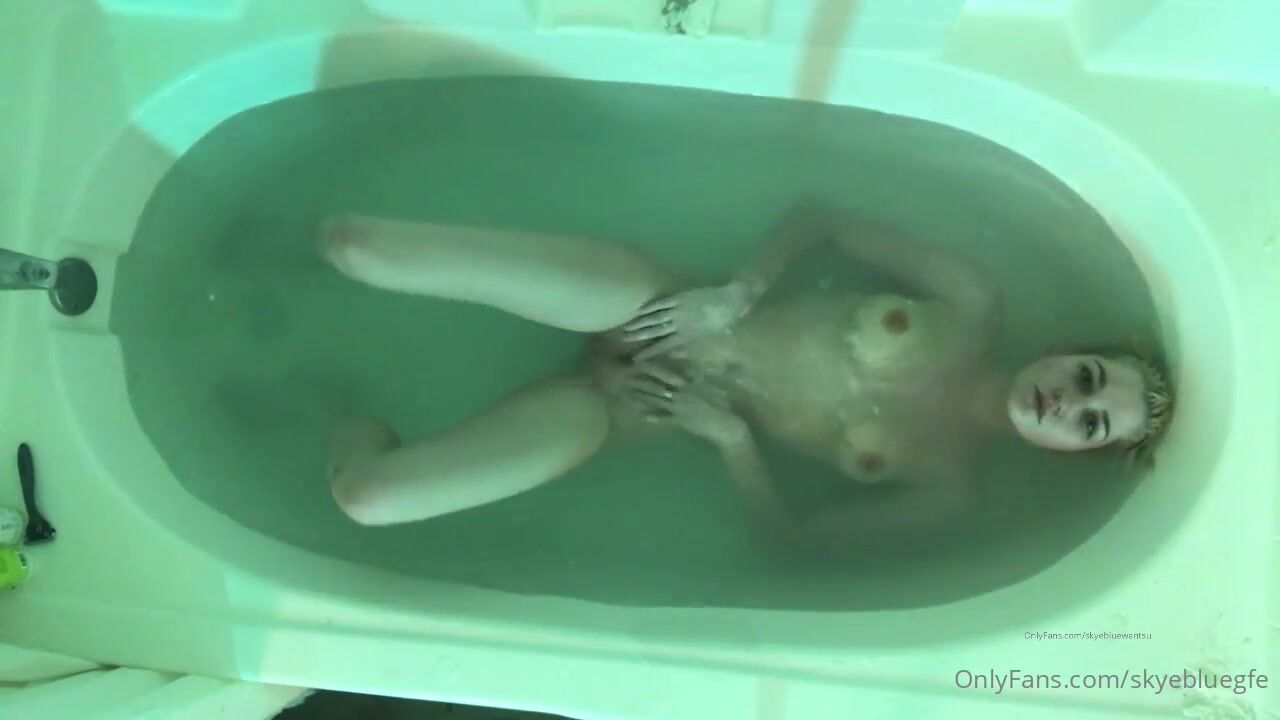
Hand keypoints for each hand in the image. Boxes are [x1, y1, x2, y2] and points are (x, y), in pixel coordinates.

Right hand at [622, 282, 752, 361]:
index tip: (637, 359)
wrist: (732, 300)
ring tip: (626, 328)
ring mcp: (679, 309)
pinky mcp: (680, 297)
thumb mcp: (712, 336)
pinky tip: (639, 310)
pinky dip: (650, 307)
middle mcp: (680, 324)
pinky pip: (662, 303)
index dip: (650, 352)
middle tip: (624, 341)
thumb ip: (696, 343)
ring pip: (655, 318)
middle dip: (640, 336)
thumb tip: (681, 350)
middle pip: (656, 331)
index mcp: (688, 335)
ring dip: (640, 323)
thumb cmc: (726, 320)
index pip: (665, 345)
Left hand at [634, 377, 748, 446]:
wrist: (726, 427)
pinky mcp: (680, 422)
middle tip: (624, 377)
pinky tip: (642, 416)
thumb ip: (700, 375)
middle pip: (657, 386)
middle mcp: (681, 394)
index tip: (638, 362)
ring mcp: (679, 409)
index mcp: (689, 384)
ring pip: (657, 401)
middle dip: (640, 381)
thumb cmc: (722, 405)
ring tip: (627, 392)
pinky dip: (654, 417)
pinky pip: (664, 419)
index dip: (651, 368)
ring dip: (641, 397)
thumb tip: (688, 366)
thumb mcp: (713, 385)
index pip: (667, 373)